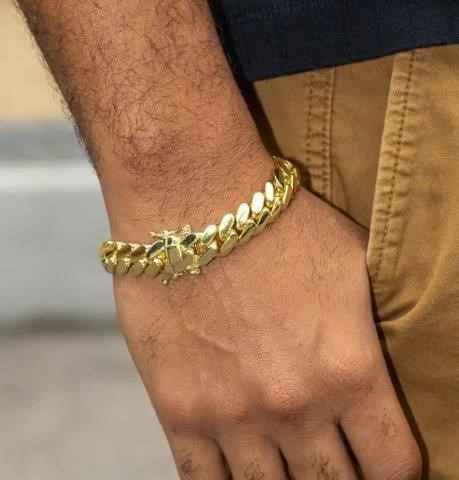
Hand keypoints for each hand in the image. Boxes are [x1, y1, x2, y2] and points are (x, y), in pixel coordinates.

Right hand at [114, 188, 420, 479]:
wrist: (194, 202)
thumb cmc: (275, 224)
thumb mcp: (352, 263)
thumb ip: (374, 323)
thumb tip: (384, 357)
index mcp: (348, 369)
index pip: (393, 465)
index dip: (393, 472)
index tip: (380, 461)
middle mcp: (294, 404)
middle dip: (340, 479)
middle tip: (332, 463)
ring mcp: (232, 414)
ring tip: (284, 463)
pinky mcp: (179, 409)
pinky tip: (236, 471)